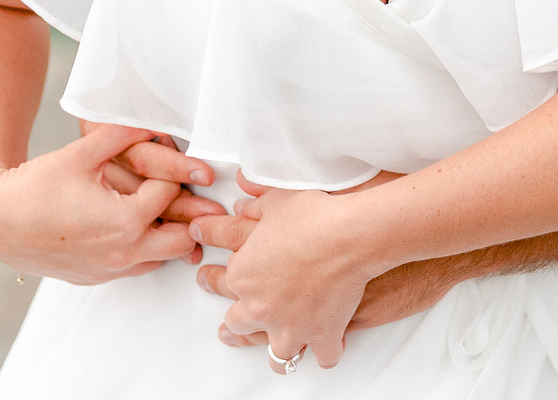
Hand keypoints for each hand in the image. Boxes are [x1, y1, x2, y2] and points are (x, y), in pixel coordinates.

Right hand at [0, 123, 219, 284]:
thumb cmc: (35, 187)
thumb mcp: (81, 152)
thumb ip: (121, 133)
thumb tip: (150, 123)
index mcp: (126, 221)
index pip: (170, 194)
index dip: (172, 172)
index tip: (168, 159)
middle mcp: (124, 253)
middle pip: (182, 239)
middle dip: (184, 213)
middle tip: (177, 192)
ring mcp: (110, 270)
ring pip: (162, 259)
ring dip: (165, 234)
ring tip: (156, 208)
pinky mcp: (96, 278)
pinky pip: (136, 268)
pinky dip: (143, 249)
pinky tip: (130, 225)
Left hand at [195, 182, 459, 348]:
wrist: (351, 235)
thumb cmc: (316, 215)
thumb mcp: (278, 201)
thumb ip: (255, 203)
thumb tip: (242, 200)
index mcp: (243, 275)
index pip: (220, 279)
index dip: (212, 276)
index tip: (206, 276)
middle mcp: (261, 307)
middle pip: (239, 323)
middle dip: (238, 323)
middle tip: (231, 325)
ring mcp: (291, 327)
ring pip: (277, 354)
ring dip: (279, 349)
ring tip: (279, 346)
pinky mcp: (322, 336)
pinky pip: (323, 357)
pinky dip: (326, 352)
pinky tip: (325, 348)